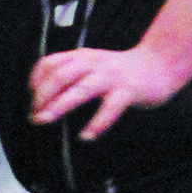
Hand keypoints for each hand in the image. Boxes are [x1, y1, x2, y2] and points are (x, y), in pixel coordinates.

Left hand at [29, 44, 179, 141]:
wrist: (159, 64)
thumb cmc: (121, 70)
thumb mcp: (92, 64)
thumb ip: (72, 73)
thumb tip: (44, 97)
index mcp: (82, 56)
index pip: (50, 63)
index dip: (35, 81)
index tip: (32, 100)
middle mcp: (93, 63)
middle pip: (60, 75)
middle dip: (42, 96)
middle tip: (35, 116)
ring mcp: (111, 76)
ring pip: (81, 89)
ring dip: (60, 106)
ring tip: (46, 120)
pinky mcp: (128, 90)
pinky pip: (110, 107)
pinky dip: (97, 123)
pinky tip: (86, 136)